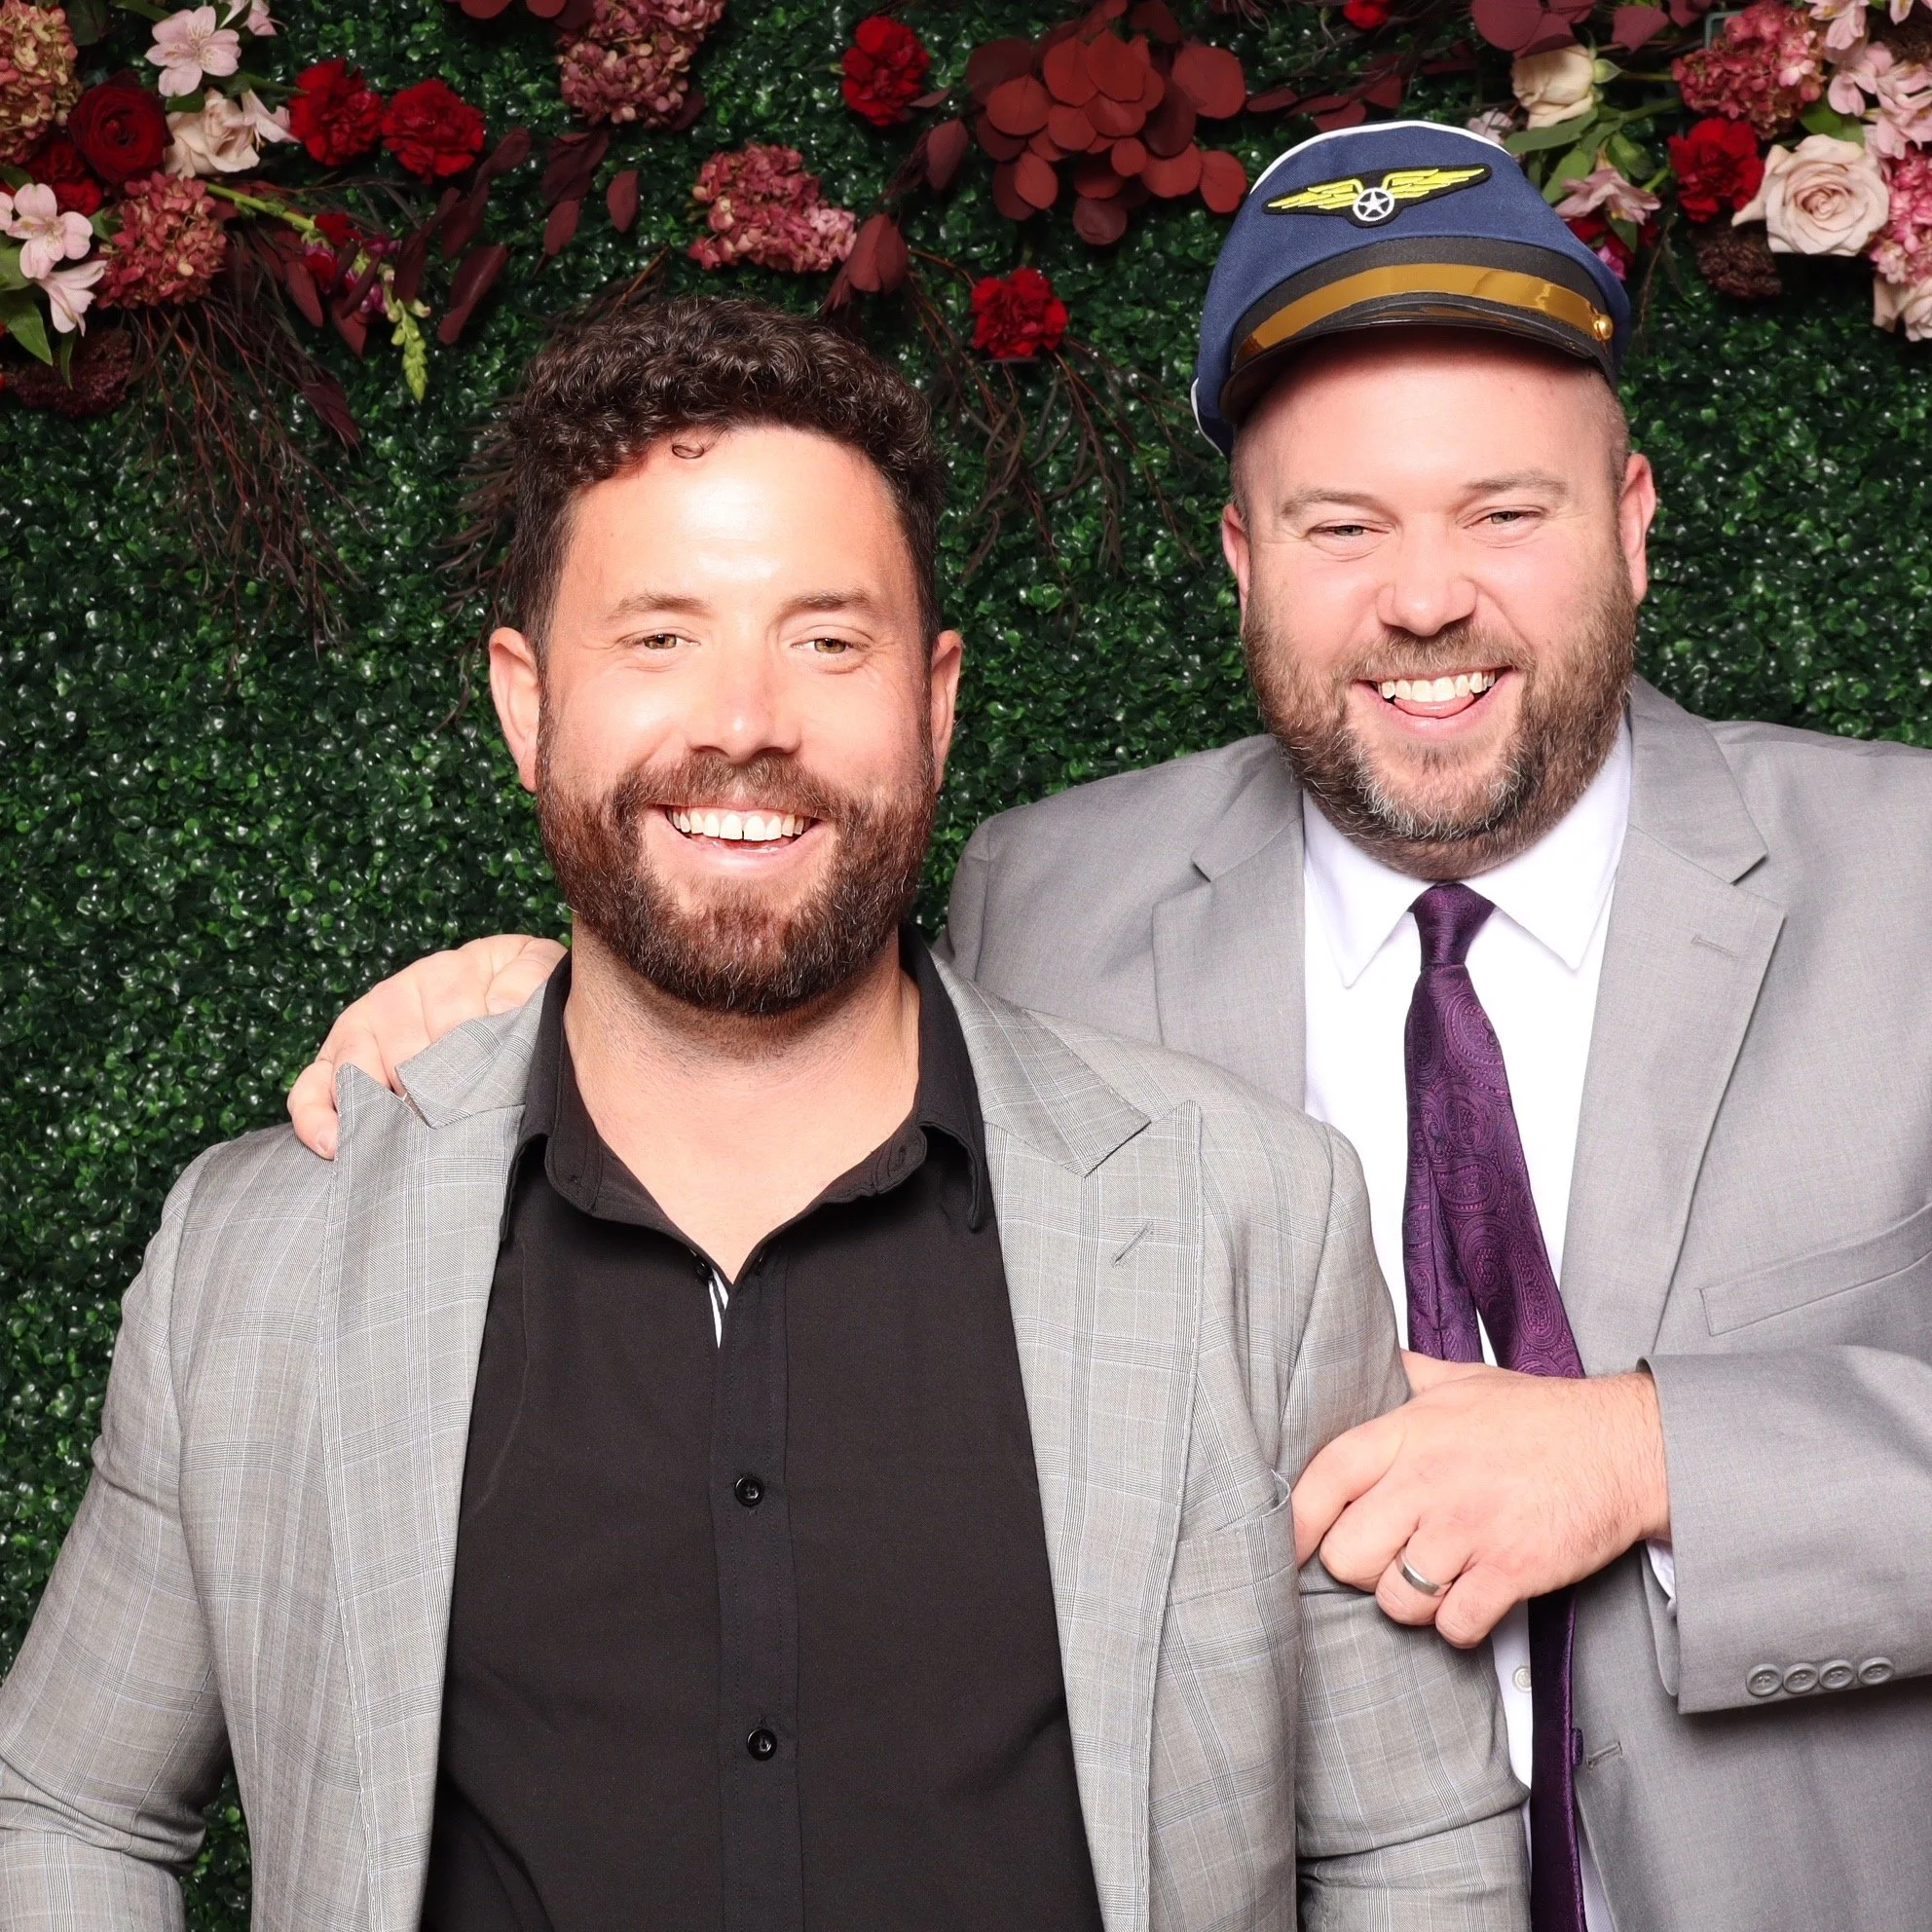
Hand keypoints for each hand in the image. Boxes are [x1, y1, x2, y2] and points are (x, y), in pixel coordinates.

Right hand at [286, 935, 566, 1158]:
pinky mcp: (336, 1062)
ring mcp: (361, 1031)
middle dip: (432, 1095)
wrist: (498, 1003)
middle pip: (404, 1054)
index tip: (489, 1082)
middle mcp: (395, 999)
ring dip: (379, 1110)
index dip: (471, 1054)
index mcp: (445, 974)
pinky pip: (310, 1088)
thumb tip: (499, 1009)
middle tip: (457, 1124)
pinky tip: (335, 1145)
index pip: (452, 1015)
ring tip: (401, 1144)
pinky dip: (315, 1117)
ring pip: (356, 1072)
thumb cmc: (514, 991)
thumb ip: (529, 977)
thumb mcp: (533, 968)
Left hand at [1291, 1353, 1670, 1646]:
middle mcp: (1430, 1480)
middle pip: (1347, 1554)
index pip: (1325, 1478)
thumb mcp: (1466, 1379)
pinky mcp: (1511, 1570)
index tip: (1290, 1545)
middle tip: (1387, 1557)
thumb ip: (1412, 1375)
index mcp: (1411, 1432)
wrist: (1626, 1447)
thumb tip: (1378, 1359)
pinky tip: (1472, 1601)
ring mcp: (1469, 1528)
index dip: (1298, 1520)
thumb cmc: (1544, 1416)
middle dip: (1360, 1567)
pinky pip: (1454, 1626)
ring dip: (1411, 1601)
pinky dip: (1458, 1627)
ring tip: (1434, 1577)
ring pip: (1396, 1598)